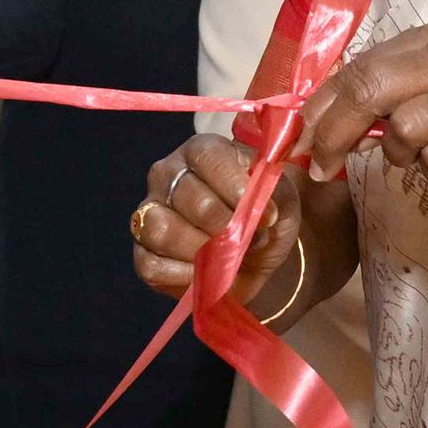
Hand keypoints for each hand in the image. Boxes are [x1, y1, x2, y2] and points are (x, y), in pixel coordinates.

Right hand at [130, 134, 299, 304]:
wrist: (256, 259)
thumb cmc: (266, 219)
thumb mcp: (283, 201)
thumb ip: (275, 196)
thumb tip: (261, 213)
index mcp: (201, 151)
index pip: (206, 157)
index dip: (233, 184)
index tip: (263, 212)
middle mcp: (167, 175)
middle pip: (186, 195)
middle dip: (222, 225)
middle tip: (244, 240)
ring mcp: (149, 213)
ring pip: (160, 229)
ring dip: (199, 249)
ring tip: (223, 258)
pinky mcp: (143, 253)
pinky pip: (151, 265)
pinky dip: (182, 275)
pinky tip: (203, 274)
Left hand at [298, 21, 427, 210]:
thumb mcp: (421, 91)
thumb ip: (374, 94)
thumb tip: (310, 119)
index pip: (359, 66)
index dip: (321, 105)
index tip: (300, 138)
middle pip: (371, 88)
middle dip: (335, 131)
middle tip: (324, 165)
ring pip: (404, 128)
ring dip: (399, 154)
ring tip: (419, 155)